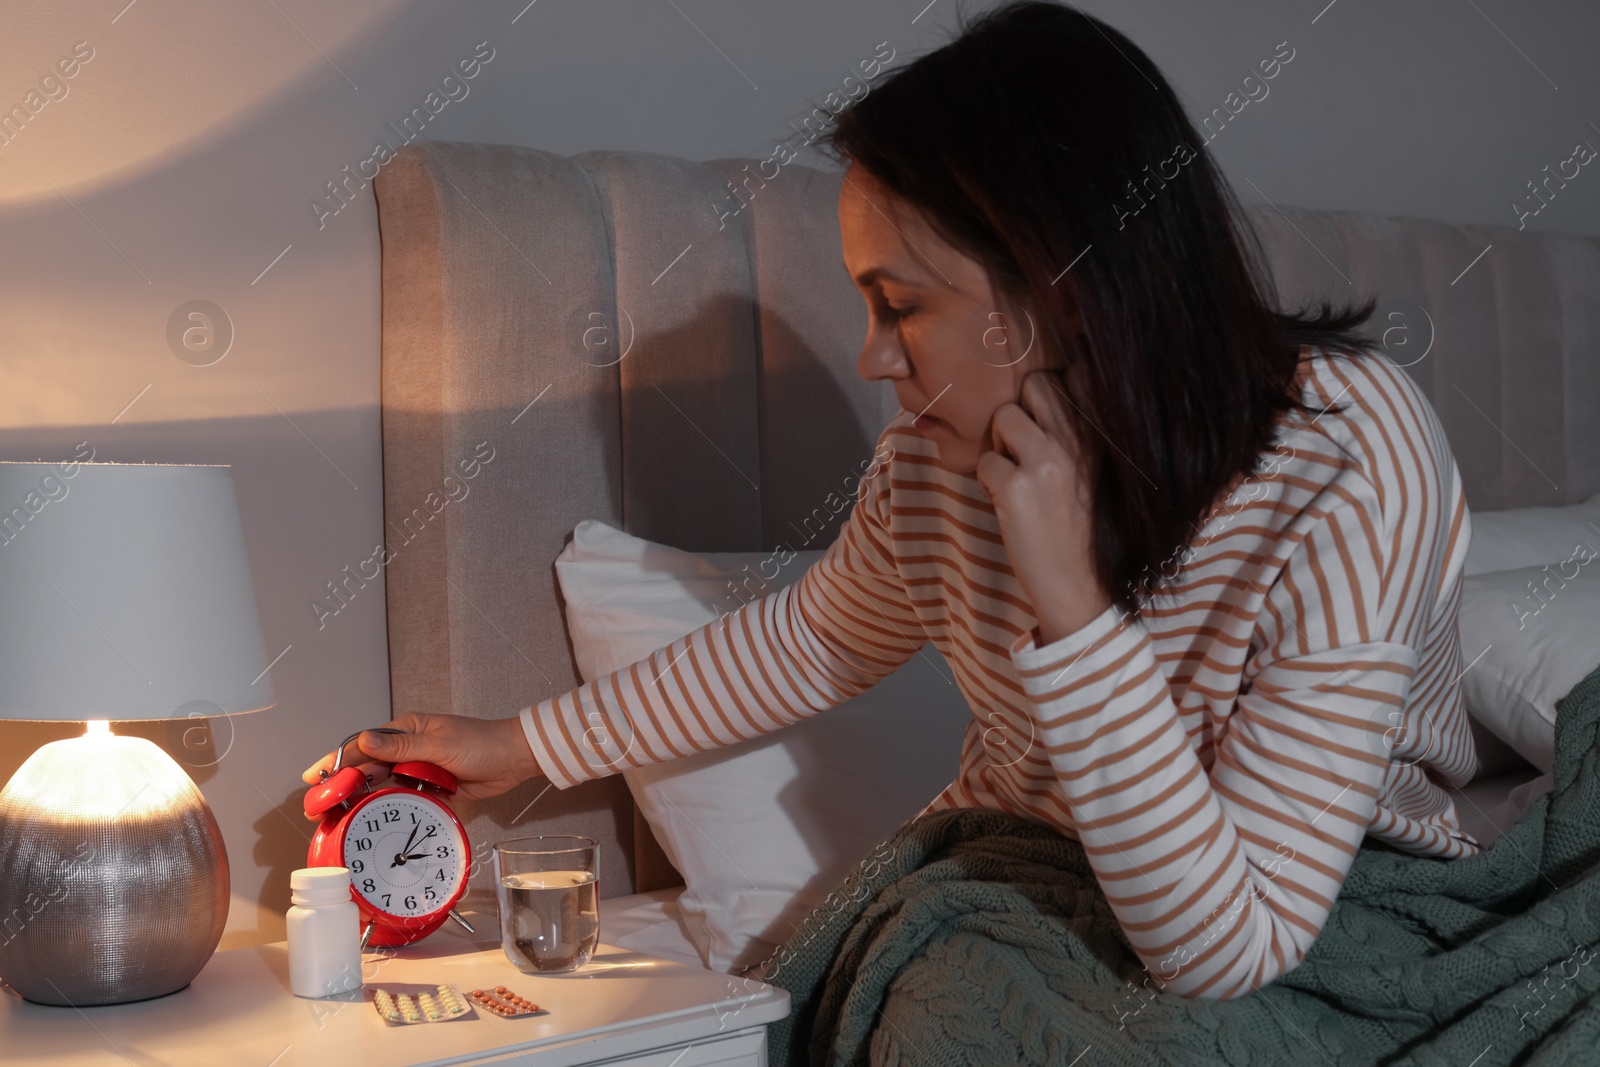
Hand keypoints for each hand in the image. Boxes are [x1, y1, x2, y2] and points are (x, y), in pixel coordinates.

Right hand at [300, 712, 541, 814]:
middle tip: (318, 809)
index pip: (363, 745)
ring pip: (382, 786)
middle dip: (342, 786)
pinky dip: (388, 809)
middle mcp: (406, 749)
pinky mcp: (429, 788)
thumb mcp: (439, 745)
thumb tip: (363, 741)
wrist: (513, 760)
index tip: (313, 778)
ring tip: (337, 820)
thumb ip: (400, 746)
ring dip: (361, 801)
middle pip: (367, 769)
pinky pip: (402, 799)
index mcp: (406, 730)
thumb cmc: (480, 744)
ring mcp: (417, 770)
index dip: (336, 761)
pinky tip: (372, 823)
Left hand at [976, 368, 1112, 645]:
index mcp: (1102, 435)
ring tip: (1013, 474)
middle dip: (1021, 407)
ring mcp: (1046, 460)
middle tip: (1022, 443)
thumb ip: (1077, 435)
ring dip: (999, 442)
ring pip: (1003, 415)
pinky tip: (1006, 502)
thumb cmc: (1085, 530)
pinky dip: (987, 480)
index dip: (1055, 387)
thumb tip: (1039, 397)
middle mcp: (1077, 440)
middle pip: (1036, 382)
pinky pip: (983, 461)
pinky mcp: (1015, 487)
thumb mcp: (1096, 472)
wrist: (1081, 588)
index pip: (1077, 374)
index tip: (1046, 410)